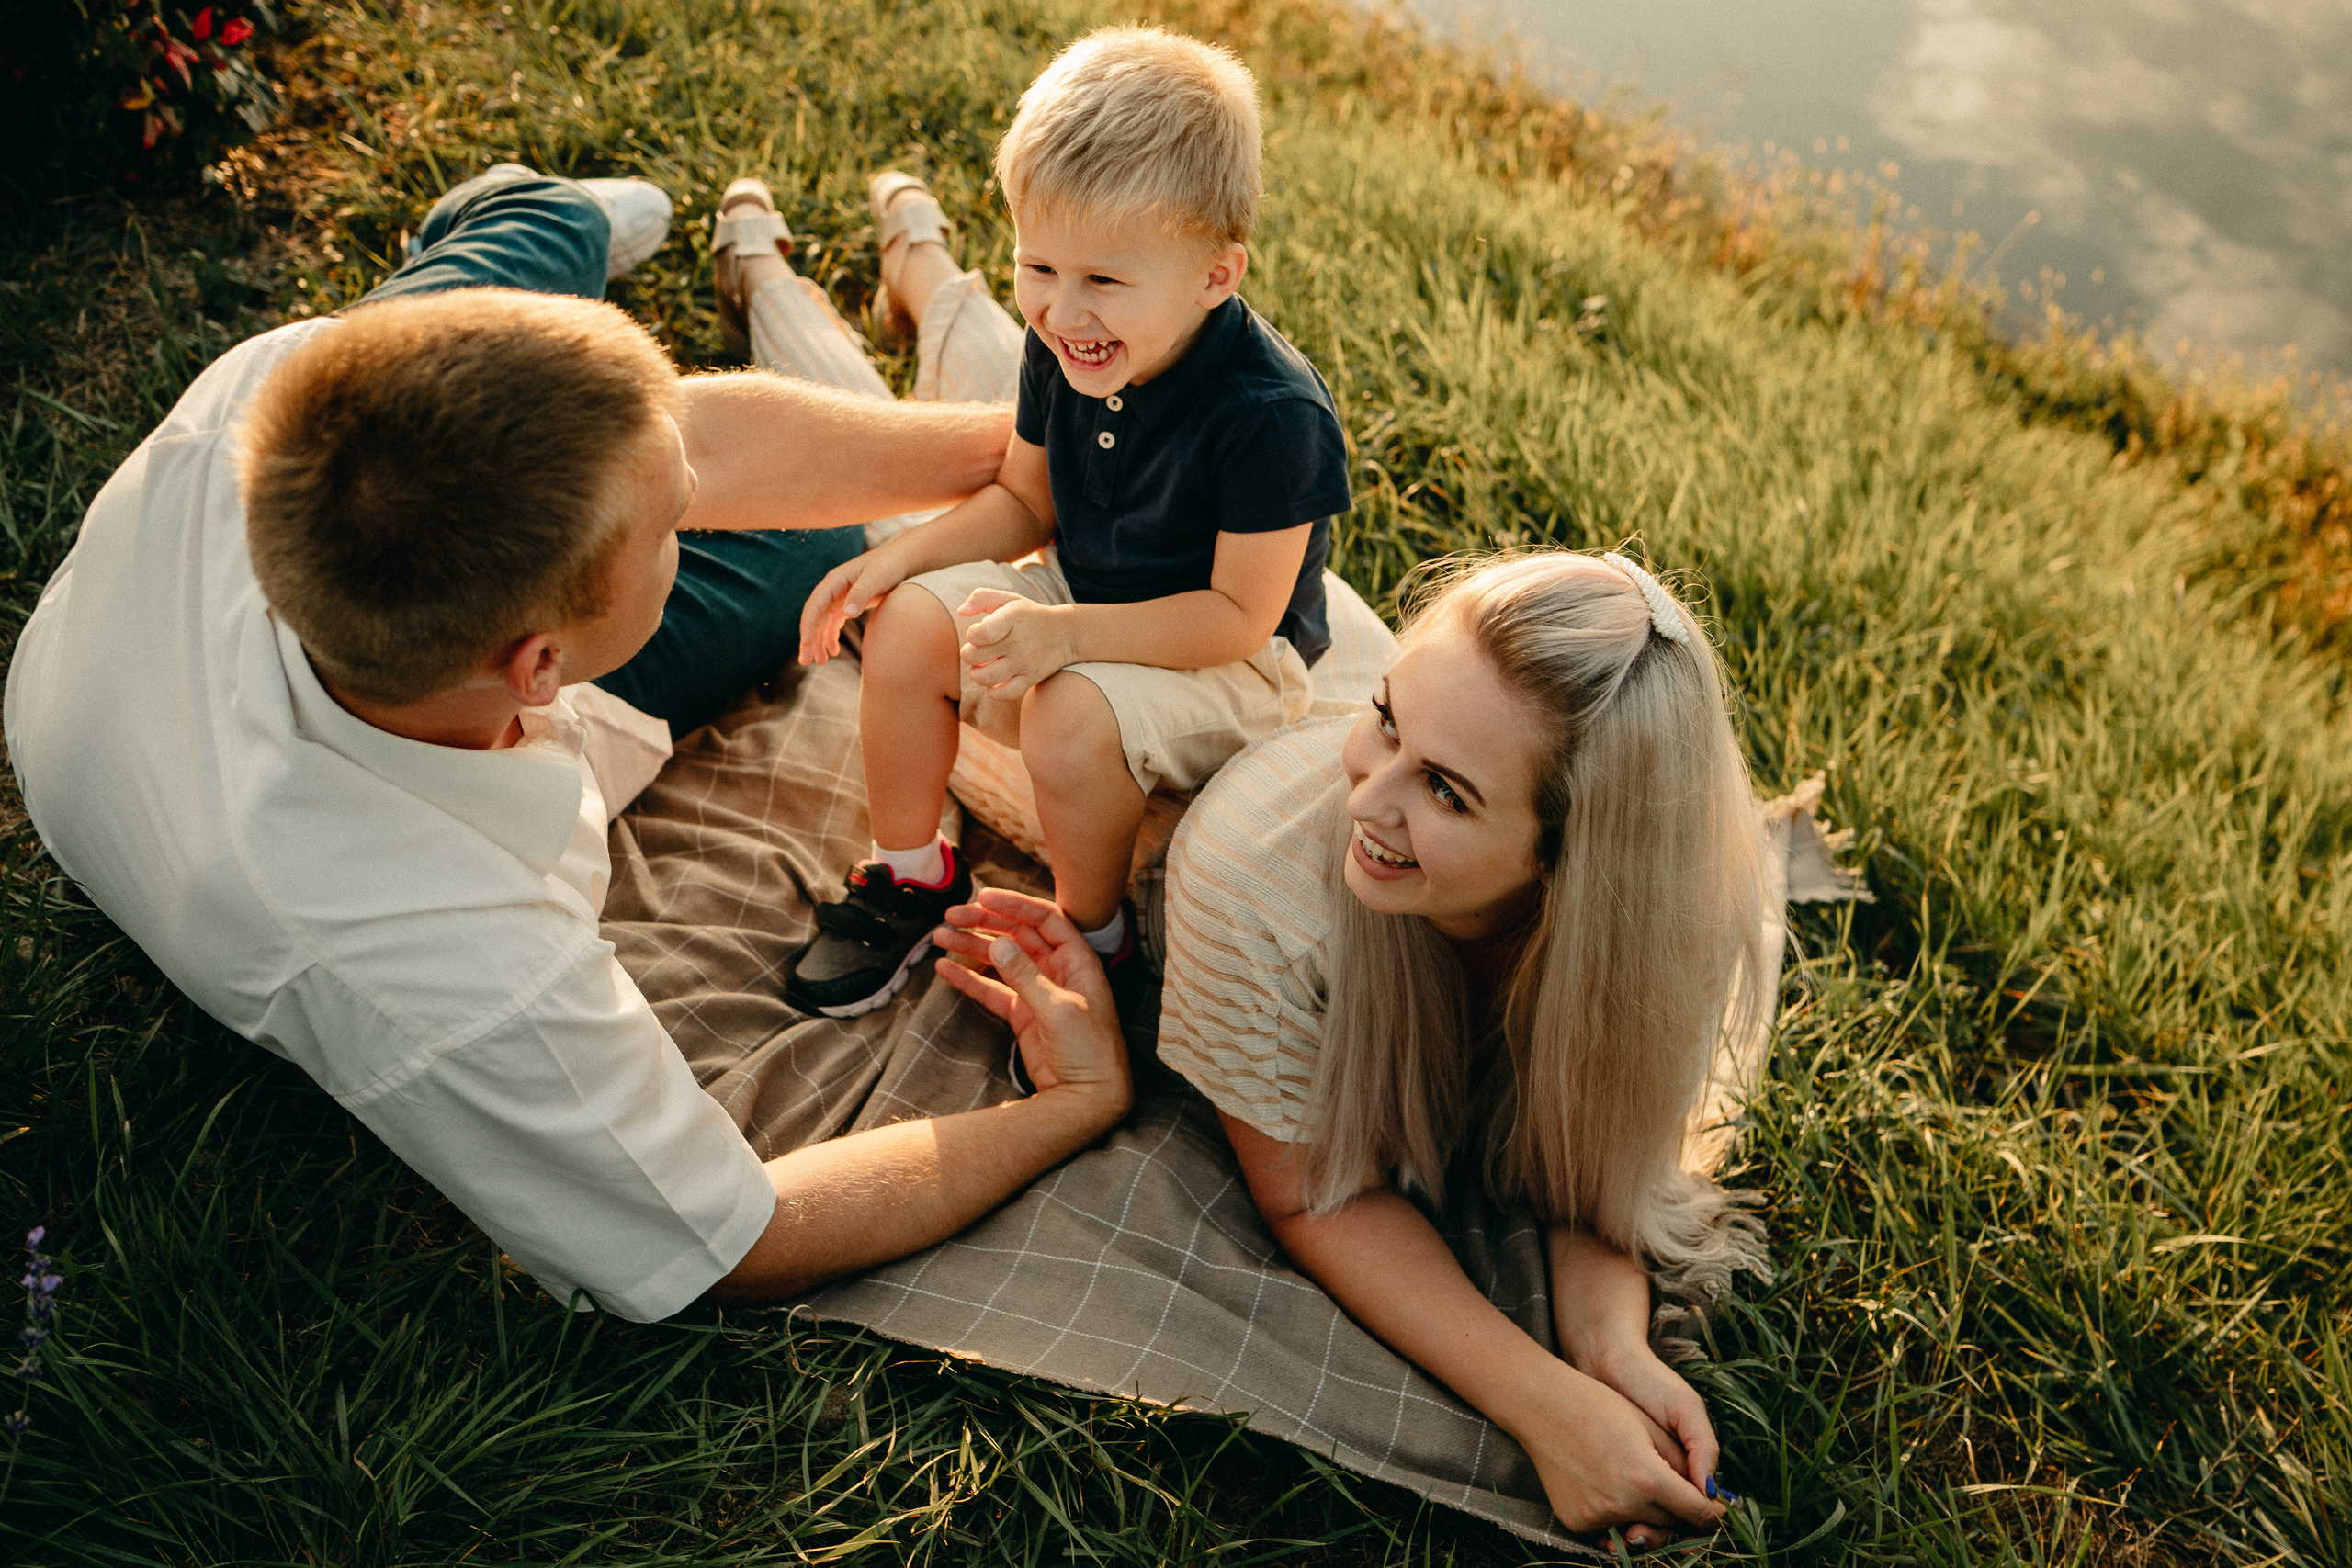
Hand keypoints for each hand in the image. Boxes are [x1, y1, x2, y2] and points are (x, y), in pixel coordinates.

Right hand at [798, 546, 909, 664]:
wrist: (903, 561)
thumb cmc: (889, 566)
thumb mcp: (876, 577)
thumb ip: (861, 593)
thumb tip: (847, 613)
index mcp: (835, 581)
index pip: (814, 605)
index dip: (808, 624)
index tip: (805, 643)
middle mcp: (833, 590)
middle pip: (815, 617)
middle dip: (809, 640)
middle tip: (806, 661)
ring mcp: (839, 598)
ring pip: (822, 623)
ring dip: (818, 642)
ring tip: (819, 662)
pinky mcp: (848, 605)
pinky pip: (834, 624)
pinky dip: (831, 638)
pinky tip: (833, 652)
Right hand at [931, 888, 1132, 1107]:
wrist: (1089, 1099)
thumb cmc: (1091, 1053)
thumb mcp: (1059, 1011)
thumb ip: (1027, 976)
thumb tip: (999, 942)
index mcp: (1078, 962)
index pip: (1045, 920)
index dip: (1014, 905)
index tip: (982, 898)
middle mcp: (1059, 972)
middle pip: (1018, 935)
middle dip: (985, 923)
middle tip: (951, 916)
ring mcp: (1039, 993)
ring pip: (1001, 959)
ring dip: (972, 947)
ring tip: (940, 937)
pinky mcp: (1024, 1015)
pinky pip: (992, 989)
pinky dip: (970, 979)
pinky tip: (946, 968)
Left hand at [956, 589, 1075, 700]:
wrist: (1065, 634)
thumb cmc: (1028, 615)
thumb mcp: (1008, 599)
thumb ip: (981, 597)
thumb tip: (961, 611)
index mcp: (1012, 618)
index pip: (981, 633)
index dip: (972, 634)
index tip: (978, 633)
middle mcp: (1019, 642)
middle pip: (976, 656)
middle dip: (968, 654)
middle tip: (976, 651)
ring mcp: (1025, 662)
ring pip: (987, 677)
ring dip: (976, 674)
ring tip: (981, 667)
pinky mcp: (1030, 678)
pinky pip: (1006, 693)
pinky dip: (994, 691)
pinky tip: (994, 681)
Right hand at [1503, 1359, 1722, 1544]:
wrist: (1541, 1405)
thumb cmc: (1599, 1406)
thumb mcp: (1649, 1427)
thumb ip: (1683, 1466)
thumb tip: (1710, 1496)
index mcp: (1646, 1477)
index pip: (1697, 1511)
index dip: (1712, 1511)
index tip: (1718, 1509)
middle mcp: (1622, 1504)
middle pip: (1671, 1523)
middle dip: (1679, 1510)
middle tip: (1674, 1488)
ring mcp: (1596, 1517)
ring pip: (1641, 1528)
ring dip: (1648, 1513)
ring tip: (1636, 1481)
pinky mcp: (1576, 1522)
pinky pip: (1610, 1528)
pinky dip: (1617, 1514)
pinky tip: (1608, 1485)